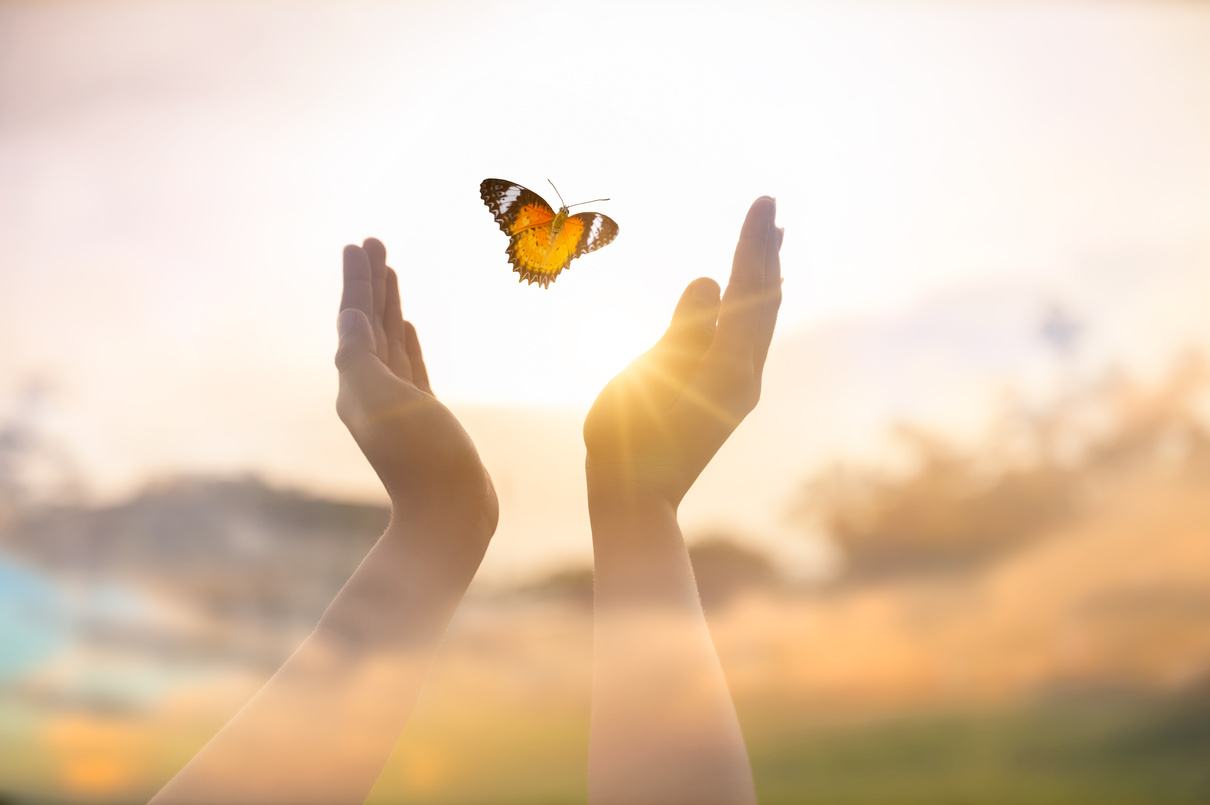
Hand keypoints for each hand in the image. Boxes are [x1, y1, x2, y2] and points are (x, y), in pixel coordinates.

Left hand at [336, 239, 497, 544]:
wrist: (451, 515)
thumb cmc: (420, 459)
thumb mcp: (380, 400)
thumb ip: (359, 356)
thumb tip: (351, 316)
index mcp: (355, 382)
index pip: (354, 319)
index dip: (357, 280)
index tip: (359, 244)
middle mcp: (371, 389)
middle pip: (368, 323)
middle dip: (370, 283)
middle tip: (372, 242)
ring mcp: (398, 403)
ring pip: (388, 340)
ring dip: (387, 305)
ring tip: (389, 271)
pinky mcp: (423, 416)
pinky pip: (409, 366)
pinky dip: (405, 341)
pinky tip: (405, 326)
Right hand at [583, 197, 782, 507]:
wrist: (636, 498)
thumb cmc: (630, 439)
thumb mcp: (649, 376)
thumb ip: (682, 328)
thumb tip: (712, 280)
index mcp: (729, 366)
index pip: (749, 289)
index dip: (753, 242)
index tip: (764, 201)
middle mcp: (745, 375)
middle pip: (765, 300)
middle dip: (766, 251)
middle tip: (772, 207)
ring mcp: (739, 389)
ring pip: (762, 321)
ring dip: (765, 278)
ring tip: (772, 244)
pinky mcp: (726, 398)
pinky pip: (749, 340)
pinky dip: (753, 308)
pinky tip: (746, 302)